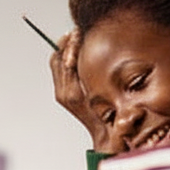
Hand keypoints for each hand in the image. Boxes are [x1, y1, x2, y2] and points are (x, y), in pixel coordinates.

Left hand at [49, 31, 123, 153]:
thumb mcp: (108, 95)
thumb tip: (90, 50)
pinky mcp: (62, 94)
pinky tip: (76, 52)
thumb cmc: (112, 119)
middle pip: (57, 58)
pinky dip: (65, 57)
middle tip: (77, 32)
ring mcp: (62, 93)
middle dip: (66, 43)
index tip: (79, 33)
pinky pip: (58, 69)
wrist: (106, 138)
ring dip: (64, 49)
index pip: (66, 59)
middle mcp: (64, 91)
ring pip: (56, 62)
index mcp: (73, 92)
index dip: (72, 43)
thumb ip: (97, 74)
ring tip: (75, 38)